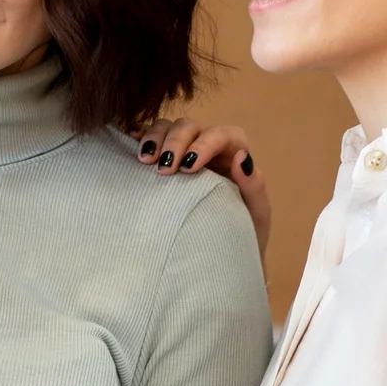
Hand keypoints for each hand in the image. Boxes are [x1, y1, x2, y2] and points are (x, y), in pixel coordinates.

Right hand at [136, 116, 270, 259]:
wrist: (222, 258)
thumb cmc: (243, 235)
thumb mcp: (255, 215)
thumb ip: (253, 186)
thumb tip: (242, 158)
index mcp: (232, 157)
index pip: (223, 135)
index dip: (205, 143)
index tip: (189, 166)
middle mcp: (207, 150)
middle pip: (190, 127)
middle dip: (175, 142)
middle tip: (164, 169)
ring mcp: (182, 155)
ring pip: (167, 128)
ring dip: (154, 139)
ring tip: (145, 161)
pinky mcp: (161, 163)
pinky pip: (148, 140)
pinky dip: (139, 138)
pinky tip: (131, 148)